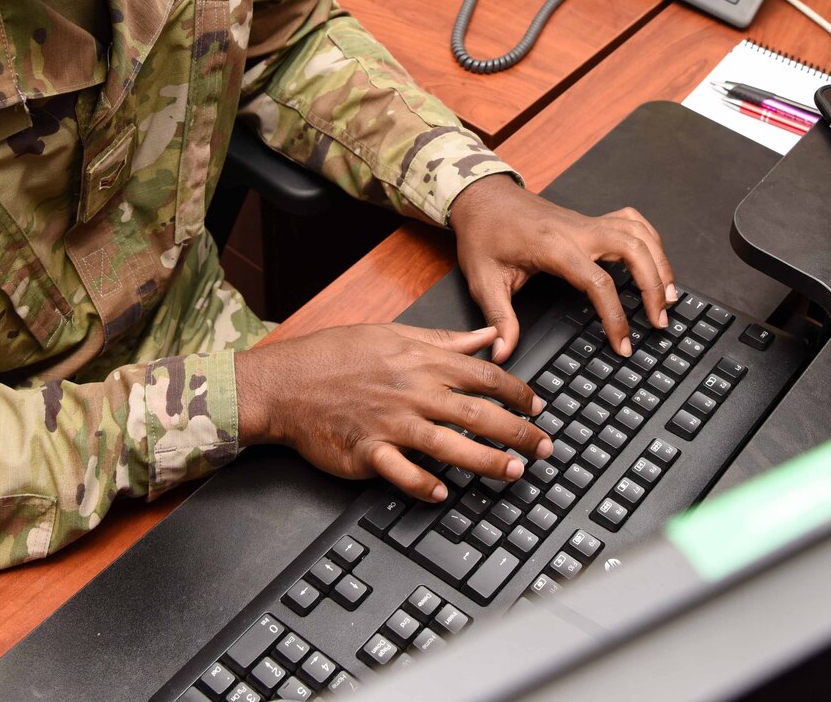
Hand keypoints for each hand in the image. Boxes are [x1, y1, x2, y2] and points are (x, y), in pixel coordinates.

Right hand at [236, 323, 552, 501]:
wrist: (286, 383)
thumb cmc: (337, 356)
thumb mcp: (395, 335)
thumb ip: (446, 341)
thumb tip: (487, 337)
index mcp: (422, 361)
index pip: (484, 376)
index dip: (518, 393)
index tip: (539, 408)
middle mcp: (413, 392)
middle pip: (478, 413)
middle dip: (518, 432)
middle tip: (545, 448)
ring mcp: (391, 423)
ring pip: (449, 444)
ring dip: (486, 460)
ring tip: (514, 472)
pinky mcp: (367, 451)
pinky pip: (400, 471)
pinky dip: (422, 483)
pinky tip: (442, 494)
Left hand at [448, 175, 673, 361]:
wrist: (483, 199)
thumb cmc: (484, 235)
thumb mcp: (483, 280)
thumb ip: (498, 319)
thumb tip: (502, 353)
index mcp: (554, 247)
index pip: (599, 282)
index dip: (616, 317)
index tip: (623, 344)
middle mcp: (578, 230)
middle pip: (633, 250)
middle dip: (654, 286)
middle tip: (660, 321)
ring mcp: (587, 222)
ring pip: (638, 233)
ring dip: (660, 262)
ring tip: (670, 297)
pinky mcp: (590, 220)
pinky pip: (631, 221)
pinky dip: (650, 239)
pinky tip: (656, 260)